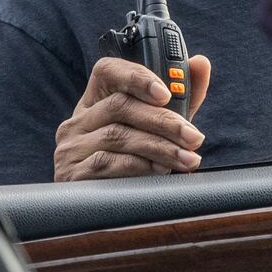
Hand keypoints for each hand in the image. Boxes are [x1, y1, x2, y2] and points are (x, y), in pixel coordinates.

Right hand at [53, 55, 209, 180]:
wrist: (105, 207)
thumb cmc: (136, 157)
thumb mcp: (159, 125)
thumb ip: (181, 96)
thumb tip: (200, 64)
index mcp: (97, 100)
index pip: (107, 71)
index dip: (137, 77)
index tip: (166, 93)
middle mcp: (79, 119)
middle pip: (120, 106)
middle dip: (164, 121)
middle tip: (194, 136)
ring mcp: (71, 146)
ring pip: (117, 136)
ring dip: (159, 147)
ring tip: (187, 158)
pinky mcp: (71, 173)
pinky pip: (108, 163)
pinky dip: (139, 166)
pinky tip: (160, 170)